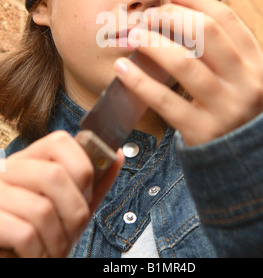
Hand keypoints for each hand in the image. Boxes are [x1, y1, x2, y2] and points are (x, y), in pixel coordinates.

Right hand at [0, 131, 122, 257]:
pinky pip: (25, 233)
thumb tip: (117, 154)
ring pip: (42, 209)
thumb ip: (93, 182)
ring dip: (58, 239)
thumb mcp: (69, 204)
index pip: (60, 141)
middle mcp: (8, 170)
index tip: (86, 194)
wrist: (9, 255)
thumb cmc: (40, 231)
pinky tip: (36, 256)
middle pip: (55, 175)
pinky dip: (39, 253)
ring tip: (55, 250)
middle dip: (75, 210)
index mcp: (29, 160)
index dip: (82, 166)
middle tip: (73, 232)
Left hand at [114, 0, 262, 145]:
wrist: (247, 163)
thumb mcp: (242, 79)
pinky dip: (139, 81)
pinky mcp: (203, 132)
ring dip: (152, 44)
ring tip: (133, 36)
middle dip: (171, 18)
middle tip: (148, 16)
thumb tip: (181, 12)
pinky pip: (165, 101)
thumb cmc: (234, 111)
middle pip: (205, 33)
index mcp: (256, 65)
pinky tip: (122, 69)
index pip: (226, 19)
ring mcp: (226, 109)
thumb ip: (222, 51)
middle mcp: (246, 84)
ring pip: (183, 64)